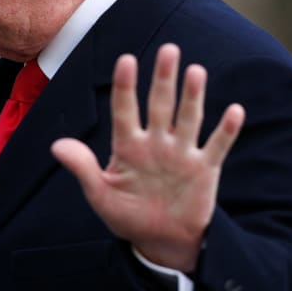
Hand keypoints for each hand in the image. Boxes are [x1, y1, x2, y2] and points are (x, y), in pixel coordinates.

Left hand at [51, 43, 244, 271]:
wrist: (160, 240)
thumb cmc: (127, 216)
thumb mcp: (100, 195)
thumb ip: (83, 168)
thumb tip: (56, 145)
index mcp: (128, 146)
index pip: (125, 110)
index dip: (126, 86)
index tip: (126, 60)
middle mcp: (156, 142)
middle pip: (160, 105)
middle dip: (164, 79)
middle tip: (169, 50)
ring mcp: (182, 154)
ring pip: (188, 119)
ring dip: (193, 96)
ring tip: (196, 71)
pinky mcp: (205, 169)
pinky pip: (217, 146)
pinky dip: (226, 130)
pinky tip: (235, 110)